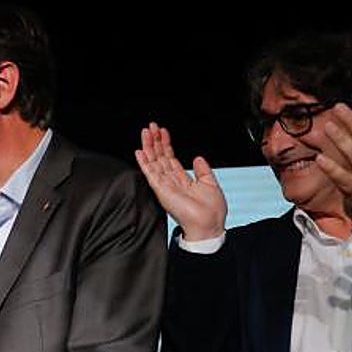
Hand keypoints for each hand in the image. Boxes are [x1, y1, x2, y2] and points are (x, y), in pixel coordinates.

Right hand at [136, 121, 226, 240]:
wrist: (208, 225)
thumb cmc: (211, 211)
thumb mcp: (211, 183)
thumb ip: (203, 170)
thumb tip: (198, 157)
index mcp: (183, 181)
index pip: (170, 158)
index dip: (166, 144)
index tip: (163, 132)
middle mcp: (172, 182)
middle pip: (160, 157)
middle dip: (155, 141)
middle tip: (151, 126)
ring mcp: (165, 186)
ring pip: (154, 162)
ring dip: (149, 146)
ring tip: (145, 132)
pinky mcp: (161, 190)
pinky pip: (150, 173)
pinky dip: (144, 162)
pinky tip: (140, 152)